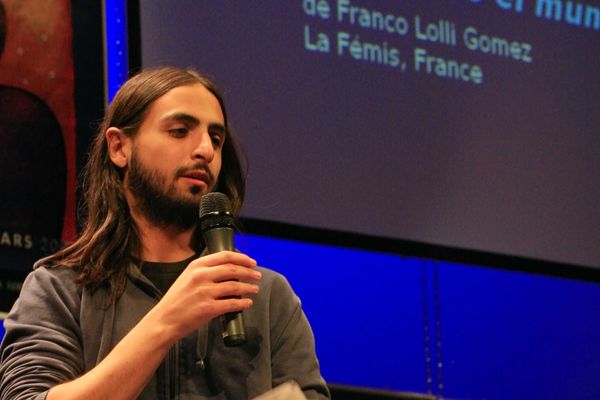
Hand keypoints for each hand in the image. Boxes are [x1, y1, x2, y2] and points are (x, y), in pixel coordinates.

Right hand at [146, 251, 260, 340]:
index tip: (251, 262)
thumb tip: (229, 270)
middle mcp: (200, 276)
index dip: (241, 258)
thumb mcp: (187, 278)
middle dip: (248, 272)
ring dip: (249, 287)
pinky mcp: (208, 308)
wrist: (164, 321)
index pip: (224, 256)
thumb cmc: (176, 301)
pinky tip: (247, 303)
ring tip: (255, 289)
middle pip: (232, 269)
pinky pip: (232, 304)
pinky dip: (243, 303)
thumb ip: (204, 271)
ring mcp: (204, 292)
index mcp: (196, 266)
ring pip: (235, 286)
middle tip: (257, 275)